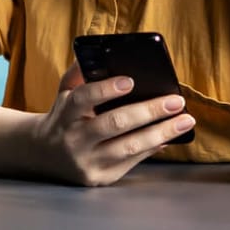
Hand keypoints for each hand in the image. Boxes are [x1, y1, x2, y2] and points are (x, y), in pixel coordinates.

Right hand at [32, 61, 194, 186]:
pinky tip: (170, 137)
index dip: (106, 89)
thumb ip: (81, 72)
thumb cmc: (64, 116)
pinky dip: (153, 147)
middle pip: (114, 123)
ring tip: (185, 121)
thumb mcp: (65, 92)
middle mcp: (74, 140)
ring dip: (161, 132)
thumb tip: (105, 51)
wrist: (44, 155)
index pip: (83, 99)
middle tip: (176, 101)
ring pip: (129, 147)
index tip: (131, 80)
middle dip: (149, 111)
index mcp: (65, 114)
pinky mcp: (100, 178)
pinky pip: (132, 162)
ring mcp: (87, 162)